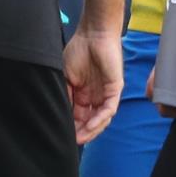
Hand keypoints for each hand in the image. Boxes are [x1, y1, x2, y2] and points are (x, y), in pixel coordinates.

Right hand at [64, 29, 122, 144]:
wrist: (92, 34)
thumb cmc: (78, 51)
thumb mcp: (65, 77)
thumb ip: (65, 95)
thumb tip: (59, 113)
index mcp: (83, 95)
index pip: (79, 117)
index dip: (72, 128)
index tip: (62, 136)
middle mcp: (96, 97)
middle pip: (91, 122)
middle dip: (82, 133)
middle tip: (72, 142)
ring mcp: (106, 94)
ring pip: (101, 119)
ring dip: (91, 130)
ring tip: (80, 138)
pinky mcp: (115, 89)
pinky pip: (109, 109)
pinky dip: (100, 119)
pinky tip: (91, 126)